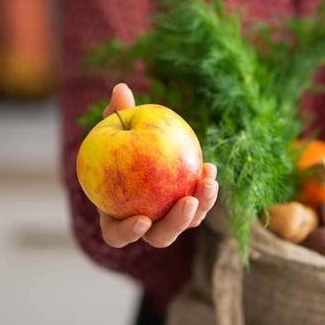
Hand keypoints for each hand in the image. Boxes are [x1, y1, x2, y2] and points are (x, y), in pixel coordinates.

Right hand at [98, 83, 218, 248]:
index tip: (142, 219)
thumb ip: (116, 114)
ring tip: (208, 181)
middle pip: (160, 236)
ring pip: (187, 223)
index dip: (128, 232)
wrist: (138, 151)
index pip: (117, 235)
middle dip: (177, 223)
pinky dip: (205, 188)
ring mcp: (168, 218)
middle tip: (188, 202)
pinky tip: (210, 168)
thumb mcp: (113, 128)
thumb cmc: (116, 142)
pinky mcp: (188, 208)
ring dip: (201, 205)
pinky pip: (199, 202)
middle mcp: (144, 224)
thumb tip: (121, 88)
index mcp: (116, 216)